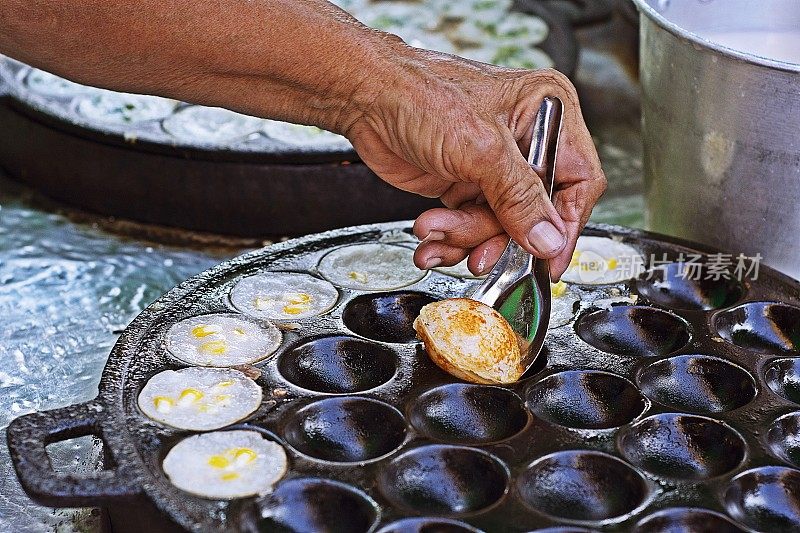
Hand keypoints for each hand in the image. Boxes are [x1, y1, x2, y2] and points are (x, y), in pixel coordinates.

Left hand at [344, 46, 605, 279]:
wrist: (364, 99)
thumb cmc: (418, 95)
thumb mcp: (480, 148)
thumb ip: (519, 198)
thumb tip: (548, 239)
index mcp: (546, 112)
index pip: (578, 182)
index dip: (565, 225)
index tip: (549, 260)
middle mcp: (525, 141)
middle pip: (535, 213)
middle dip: (500, 235)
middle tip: (479, 252)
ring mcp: (493, 166)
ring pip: (498, 226)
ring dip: (465, 236)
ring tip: (435, 229)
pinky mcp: (465, 184)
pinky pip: (470, 226)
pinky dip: (450, 238)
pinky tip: (430, 237)